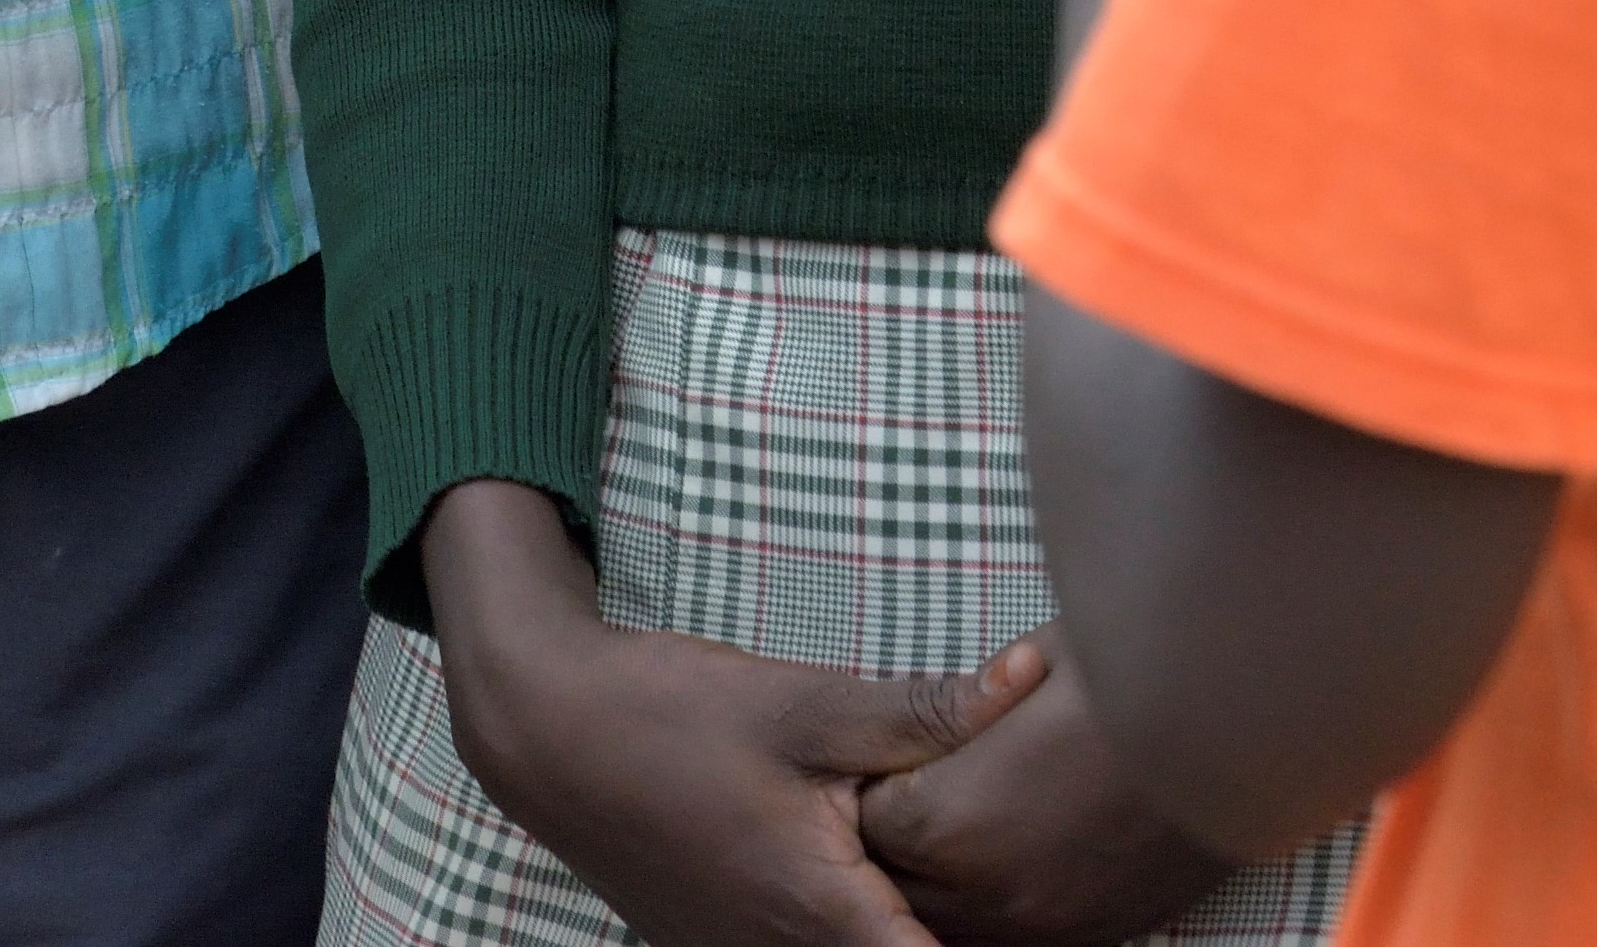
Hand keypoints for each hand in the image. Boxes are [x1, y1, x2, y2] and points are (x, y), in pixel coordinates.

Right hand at [424, 482, 1008, 946]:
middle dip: (965, 929)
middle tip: (1016, 876)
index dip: (1007, 939)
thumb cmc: (674, 713)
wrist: (548, 732)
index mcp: (824, 916)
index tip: (1048, 907)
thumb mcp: (807, 703)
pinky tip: (871, 873)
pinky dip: (849, 926)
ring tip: (955, 875)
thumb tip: (1034, 676)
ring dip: (897, 926)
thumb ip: (927, 709)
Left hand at [858, 639, 1240, 944]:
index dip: (882, 776)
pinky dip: (996, 908)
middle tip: (924, 782)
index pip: (871, 819)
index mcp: (953, 818)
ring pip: (954, 924)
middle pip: (900, 884)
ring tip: (970, 821)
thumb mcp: (1036, 659)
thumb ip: (967, 698)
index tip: (898, 747)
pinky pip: (1015, 939)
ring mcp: (1046, 924)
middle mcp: (989, 891)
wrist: (1253, 726)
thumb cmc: (1139, 671)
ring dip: (945, 881)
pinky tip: (1012, 860)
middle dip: (902, 835)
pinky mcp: (1097, 933)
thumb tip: (943, 698)